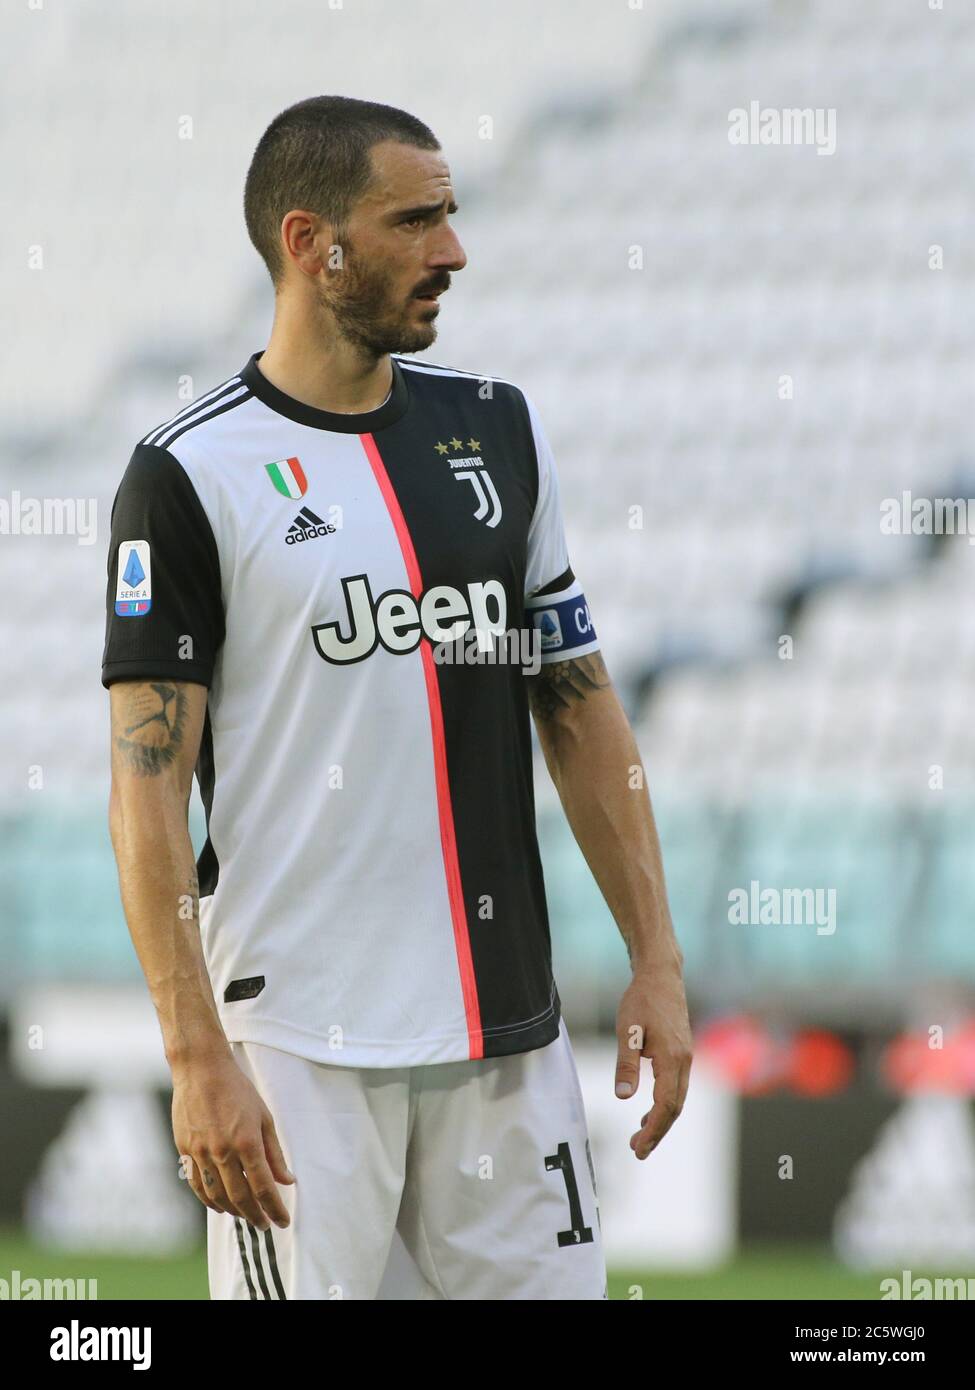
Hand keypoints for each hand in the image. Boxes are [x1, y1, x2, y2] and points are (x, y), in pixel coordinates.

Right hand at [172, 1050, 294, 1229]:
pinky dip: (210, 1201)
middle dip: (256, 1216)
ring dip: (233, 1212)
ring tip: (246, 1216)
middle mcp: (223, 1151)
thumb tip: (287, 1180)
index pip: (264, 1187)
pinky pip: (197, 1186)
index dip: (274, 1208)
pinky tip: (220, 1205)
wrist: (201, 1070)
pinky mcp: (185, 1150)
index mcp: (247, 1142)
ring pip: (217, 1196)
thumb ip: (274, 1153)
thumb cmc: (238, 1090)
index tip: (283, 1220)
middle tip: (265, 1225)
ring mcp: (201, 1153)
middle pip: (241, 1197)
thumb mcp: (264, 1117)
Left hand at [615, 962, 692, 1159]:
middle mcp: (684, 1061)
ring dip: (661, 1120)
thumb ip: (626, 1064)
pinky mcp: (681, 1052)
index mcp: (672, 1058)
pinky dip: (664, 1103)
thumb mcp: (627, 1031)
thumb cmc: (641, 1000)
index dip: (653, 1130)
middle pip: (675, 1107)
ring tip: (640, 1136)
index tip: (637, 1147)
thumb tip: (624, 1097)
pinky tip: (648, 1109)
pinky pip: (676, 1086)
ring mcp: (685, 1056)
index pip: (666, 1106)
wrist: (661, 974)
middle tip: (636, 1150)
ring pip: (677, 1098)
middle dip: (657, 1132)